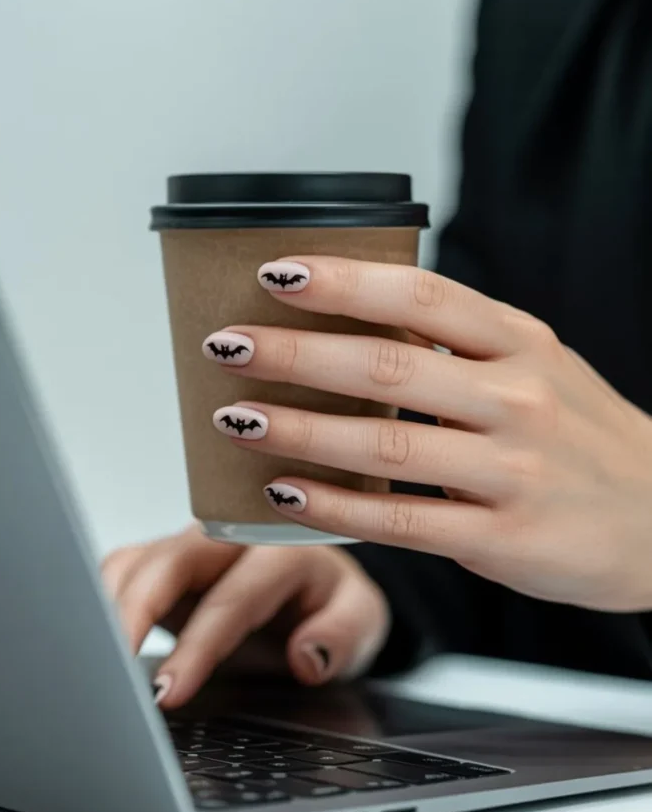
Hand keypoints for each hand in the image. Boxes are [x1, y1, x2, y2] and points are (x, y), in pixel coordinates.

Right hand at [102, 527, 389, 707]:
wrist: (316, 586)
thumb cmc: (333, 603)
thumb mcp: (363, 621)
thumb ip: (343, 634)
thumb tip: (308, 657)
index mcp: (283, 549)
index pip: (232, 600)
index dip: (198, 647)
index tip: (168, 691)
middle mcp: (230, 538)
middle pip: (170, 565)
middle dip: (133, 616)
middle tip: (109, 672)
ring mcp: (192, 546)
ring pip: (138, 564)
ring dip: (109, 608)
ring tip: (92, 663)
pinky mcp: (163, 560)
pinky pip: (123, 570)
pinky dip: (102, 601)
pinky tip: (94, 641)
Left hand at [206, 256, 651, 611]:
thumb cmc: (583, 438)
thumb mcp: (541, 366)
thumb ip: (462, 344)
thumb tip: (354, 320)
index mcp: (522, 342)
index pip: (421, 295)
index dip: (344, 281)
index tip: (275, 273)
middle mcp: (519, 398)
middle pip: (390, 366)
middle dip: (296, 354)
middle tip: (227, 344)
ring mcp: (512, 470)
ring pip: (387, 446)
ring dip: (300, 430)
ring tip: (235, 419)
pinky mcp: (503, 538)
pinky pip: (401, 521)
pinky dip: (334, 507)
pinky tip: (283, 496)